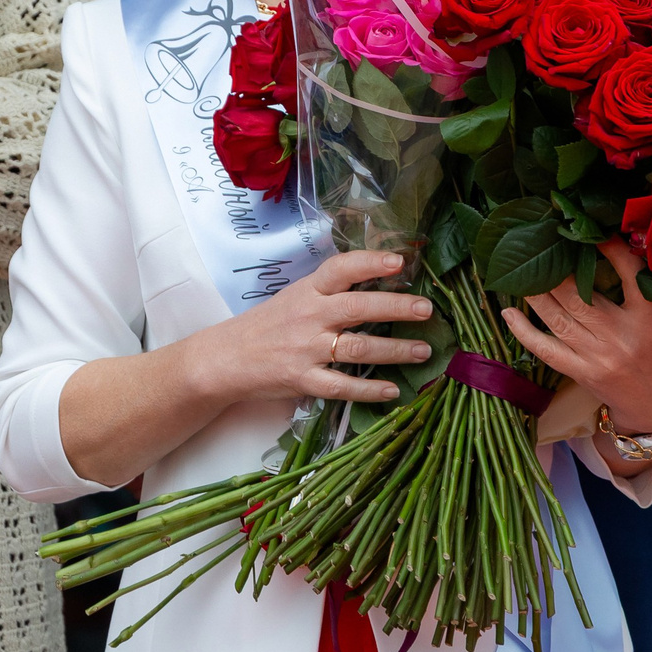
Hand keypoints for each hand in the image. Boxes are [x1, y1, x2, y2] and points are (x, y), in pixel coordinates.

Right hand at [57, 249, 438, 488]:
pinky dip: (370, 389)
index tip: (400, 260)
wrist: (224, 360)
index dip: (370, 262)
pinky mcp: (302, 380)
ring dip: (394, 350)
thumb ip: (331, 292)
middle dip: (395, 307)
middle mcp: (308, 316)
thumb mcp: (295, 297)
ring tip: (424, 351)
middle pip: (357, 307)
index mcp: (307, 290)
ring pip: (357, 348)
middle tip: (427, 308)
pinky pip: (342, 386)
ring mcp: (306, 350)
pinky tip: (394, 390)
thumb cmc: (267, 325)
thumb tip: (380, 281)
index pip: (340, 268)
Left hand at [501, 240, 651, 436]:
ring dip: (535, 292)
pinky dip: (523, 331)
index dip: (611, 250)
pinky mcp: (579, 373)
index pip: (629, 275)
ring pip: (557, 319)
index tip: (596, 231)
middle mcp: (619, 338)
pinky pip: (544, 350)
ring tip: (520, 268)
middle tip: (543, 242)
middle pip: (579, 296)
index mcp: (650, 321)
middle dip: (557, 268)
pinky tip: (506, 310)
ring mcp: (596, 357)